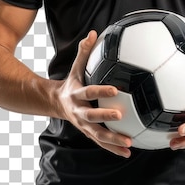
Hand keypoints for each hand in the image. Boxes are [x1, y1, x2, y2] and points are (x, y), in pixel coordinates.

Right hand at [56, 30, 131, 157]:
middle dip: (106, 117)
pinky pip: (101, 143)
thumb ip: (84, 52)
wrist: (56, 103)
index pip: (90, 92)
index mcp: (77, 95)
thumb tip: (93, 33)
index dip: (102, 91)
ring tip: (129, 143)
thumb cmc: (73, 82)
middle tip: (121, 116)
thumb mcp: (76, 67)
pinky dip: (113, 148)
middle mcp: (79, 112)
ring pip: (98, 135)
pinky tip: (128, 152)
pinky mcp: (88, 133)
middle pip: (93, 116)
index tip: (116, 89)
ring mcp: (83, 125)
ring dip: (113, 140)